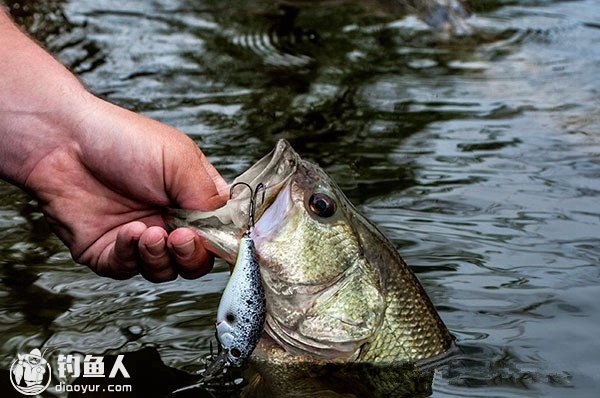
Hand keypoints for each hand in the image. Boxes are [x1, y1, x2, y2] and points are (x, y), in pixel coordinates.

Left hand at [24, 95, 228, 281]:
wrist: (62, 143)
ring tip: (149, 232)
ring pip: (165, 271)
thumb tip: (231, 231)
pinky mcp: (109, 251)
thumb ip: (208, 198)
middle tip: (179, 237)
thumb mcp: (180, 160)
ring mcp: (140, 237)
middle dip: (191, 255)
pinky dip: (131, 255)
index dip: (222, 242)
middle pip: (196, 259)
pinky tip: (127, 232)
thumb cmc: (121, 140)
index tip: (218, 241)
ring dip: (160, 257)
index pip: (219, 231)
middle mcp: (168, 219)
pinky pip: (128, 270)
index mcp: (192, 196)